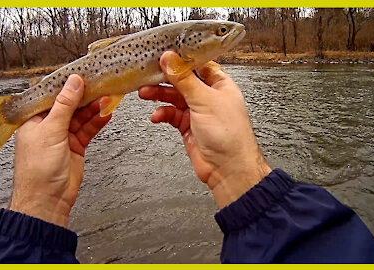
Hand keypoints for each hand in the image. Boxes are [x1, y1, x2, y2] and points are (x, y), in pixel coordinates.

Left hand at [9, 75, 111, 226]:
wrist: (47, 200)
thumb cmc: (38, 169)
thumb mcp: (51, 130)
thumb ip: (65, 105)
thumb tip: (73, 82)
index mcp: (33, 119)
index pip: (51, 95)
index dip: (66, 84)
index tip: (81, 73)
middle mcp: (47, 126)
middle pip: (68, 104)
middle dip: (84, 95)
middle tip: (100, 83)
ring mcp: (62, 136)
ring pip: (80, 117)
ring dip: (93, 108)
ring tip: (107, 98)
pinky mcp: (75, 147)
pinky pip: (87, 130)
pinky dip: (97, 122)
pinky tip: (106, 114)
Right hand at [139, 52, 271, 207]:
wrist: (228, 169)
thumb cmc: (228, 134)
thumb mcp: (204, 100)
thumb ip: (184, 79)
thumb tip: (169, 58)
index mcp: (220, 84)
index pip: (198, 64)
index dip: (181, 58)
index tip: (163, 54)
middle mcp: (209, 96)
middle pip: (182, 80)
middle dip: (164, 78)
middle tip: (147, 74)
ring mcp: (197, 111)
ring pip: (174, 97)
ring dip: (159, 95)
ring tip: (144, 93)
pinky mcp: (187, 126)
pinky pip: (171, 115)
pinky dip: (162, 114)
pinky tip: (156, 116)